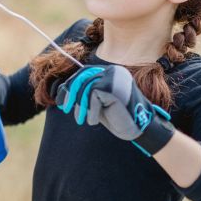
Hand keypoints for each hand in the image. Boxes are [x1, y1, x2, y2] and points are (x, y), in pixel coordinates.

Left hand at [53, 64, 175, 155]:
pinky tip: (94, 122)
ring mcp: (115, 77)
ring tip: (82, 120)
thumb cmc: (117, 117)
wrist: (139, 129)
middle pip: (83, 77)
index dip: (70, 85)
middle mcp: (114, 71)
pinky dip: (90, 111)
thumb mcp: (95, 103)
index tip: (60, 100)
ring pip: (86, 87)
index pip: (84, 72)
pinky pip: (93, 96)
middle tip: (65, 109)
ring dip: (80, 106)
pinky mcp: (115, 86)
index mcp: (111, 72)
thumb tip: (62, 88)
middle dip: (70, 93)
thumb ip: (83, 93)